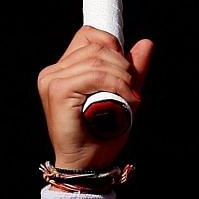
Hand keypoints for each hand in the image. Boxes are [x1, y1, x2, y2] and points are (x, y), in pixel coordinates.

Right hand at [36, 26, 154, 170]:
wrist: (89, 163)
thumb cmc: (102, 132)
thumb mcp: (123, 94)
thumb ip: (133, 70)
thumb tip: (146, 43)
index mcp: (63, 69)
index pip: (89, 36)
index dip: (113, 47)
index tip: (127, 73)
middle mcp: (53, 71)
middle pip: (98, 47)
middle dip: (124, 66)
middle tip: (133, 90)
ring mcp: (52, 80)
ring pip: (98, 60)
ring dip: (123, 78)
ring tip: (131, 98)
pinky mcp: (58, 91)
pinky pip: (94, 75)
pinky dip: (116, 86)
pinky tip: (127, 100)